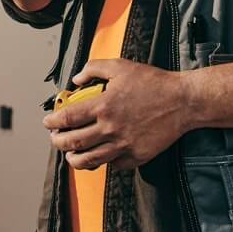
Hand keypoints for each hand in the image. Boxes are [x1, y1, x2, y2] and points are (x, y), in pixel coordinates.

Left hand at [42, 59, 194, 171]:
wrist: (184, 102)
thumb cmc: (153, 83)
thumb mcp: (121, 66)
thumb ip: (94, 69)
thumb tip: (76, 80)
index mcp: (104, 106)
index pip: (68, 119)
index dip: (53, 122)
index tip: (48, 122)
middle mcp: (111, 128)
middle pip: (73, 143)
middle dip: (57, 142)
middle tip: (55, 138)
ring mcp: (123, 145)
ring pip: (89, 160)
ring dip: (74, 158)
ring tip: (70, 153)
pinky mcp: (136, 157)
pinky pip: (112, 164)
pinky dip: (102, 161)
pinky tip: (99, 154)